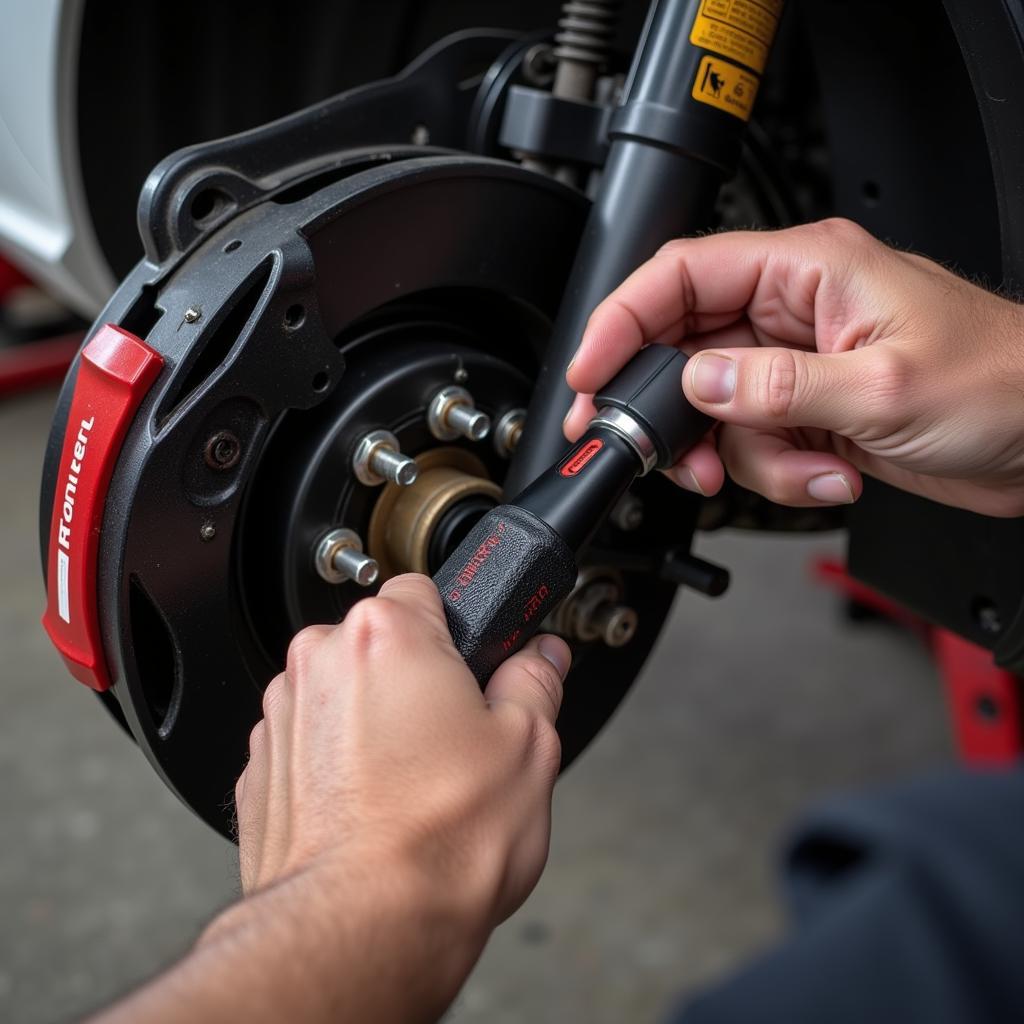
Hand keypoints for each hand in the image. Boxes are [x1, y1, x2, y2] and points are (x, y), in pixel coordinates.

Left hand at [94, 575, 569, 1023]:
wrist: (359, 930)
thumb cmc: (436, 844)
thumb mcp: (528, 747)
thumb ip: (535, 680)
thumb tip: (541, 657)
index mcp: (385, 634)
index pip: (425, 589)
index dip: (458, 629)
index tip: (473, 662)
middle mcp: (321, 662)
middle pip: (380, 644)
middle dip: (415, 677)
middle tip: (454, 736)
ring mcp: (280, 716)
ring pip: (343, 694)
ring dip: (373, 720)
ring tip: (414, 783)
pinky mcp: (259, 769)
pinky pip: (310, 743)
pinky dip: (338, 763)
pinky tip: (373, 807)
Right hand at [565, 218, 1023, 517]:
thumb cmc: (1002, 383)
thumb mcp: (883, 386)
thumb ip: (776, 386)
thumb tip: (699, 384)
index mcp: (807, 269)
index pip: (682, 276)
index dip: (622, 320)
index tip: (591, 371)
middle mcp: (792, 311)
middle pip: (683, 349)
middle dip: (670, 409)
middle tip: (658, 450)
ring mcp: (795, 364)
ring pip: (715, 411)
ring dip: (743, 455)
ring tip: (802, 466)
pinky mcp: (805, 408)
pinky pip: (751, 443)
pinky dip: (778, 472)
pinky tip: (830, 470)